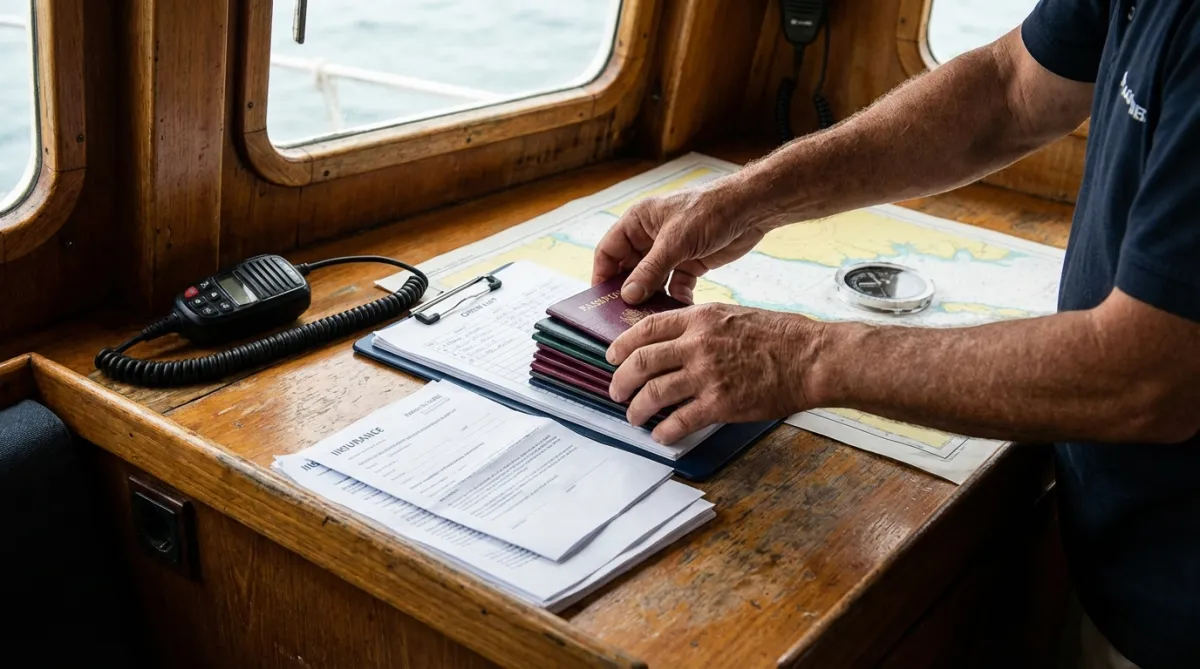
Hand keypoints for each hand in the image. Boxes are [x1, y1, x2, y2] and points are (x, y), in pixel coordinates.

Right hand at [592, 185, 772, 304]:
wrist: (751, 209)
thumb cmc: (709, 211)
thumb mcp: (675, 242)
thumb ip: (650, 270)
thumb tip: (627, 296)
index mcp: (638, 222)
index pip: (609, 251)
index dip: (602, 275)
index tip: (600, 301)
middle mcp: (650, 237)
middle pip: (629, 270)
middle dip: (629, 292)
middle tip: (624, 317)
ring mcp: (670, 251)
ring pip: (652, 281)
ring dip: (653, 298)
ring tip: (650, 319)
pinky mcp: (690, 263)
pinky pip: (676, 285)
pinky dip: (677, 297)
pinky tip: (680, 308)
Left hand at [607, 303, 823, 444]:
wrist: (811, 358)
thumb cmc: (781, 336)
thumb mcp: (734, 316)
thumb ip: (702, 327)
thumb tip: (677, 341)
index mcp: (700, 319)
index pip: (647, 328)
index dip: (623, 344)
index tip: (612, 355)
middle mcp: (697, 345)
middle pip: (641, 362)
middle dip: (621, 380)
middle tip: (616, 391)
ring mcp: (707, 375)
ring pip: (653, 393)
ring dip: (637, 409)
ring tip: (634, 416)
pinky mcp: (720, 404)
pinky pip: (679, 420)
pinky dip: (664, 430)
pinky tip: (661, 435)